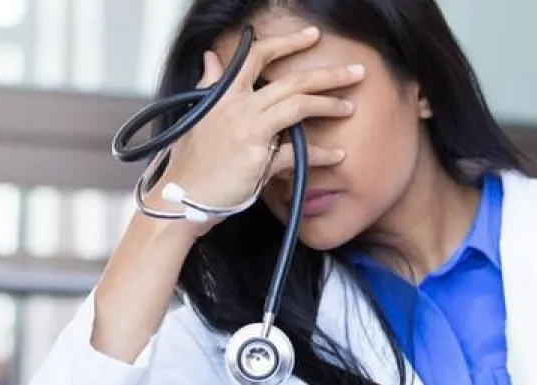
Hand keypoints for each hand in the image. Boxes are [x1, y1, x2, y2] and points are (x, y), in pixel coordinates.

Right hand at [152, 26, 361, 231]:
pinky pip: (298, 153)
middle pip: (292, 81)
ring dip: (330, 105)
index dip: (287, 43)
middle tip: (356, 71)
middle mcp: (238, 108)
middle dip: (329, 74)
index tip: (312, 36)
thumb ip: (209, 84)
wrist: (181, 197)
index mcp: (223, 95)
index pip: (256, 56)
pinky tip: (337, 155)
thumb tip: (210, 57)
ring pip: (299, 106)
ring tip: (349, 107)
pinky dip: (321, 155)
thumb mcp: (197, 114)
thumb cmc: (190, 160)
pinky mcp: (258, 159)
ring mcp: (249, 132)